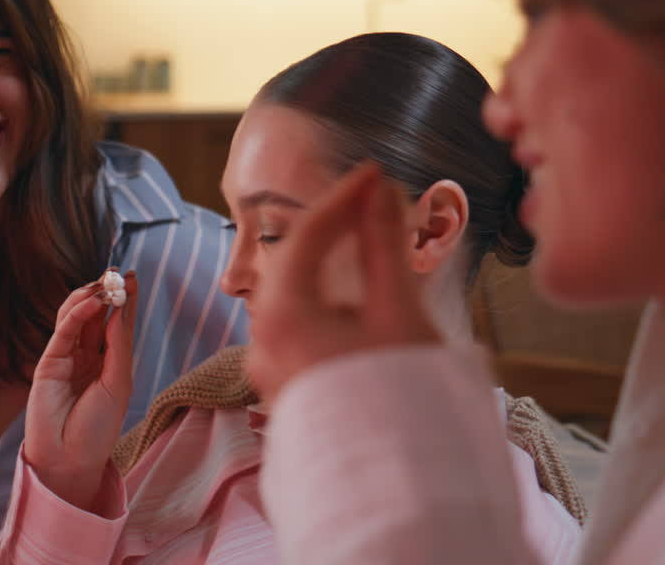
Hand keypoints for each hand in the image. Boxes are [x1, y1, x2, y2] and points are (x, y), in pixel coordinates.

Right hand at [24, 272, 136, 511]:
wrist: (70, 457)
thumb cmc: (99, 426)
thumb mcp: (118, 383)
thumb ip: (118, 346)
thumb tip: (120, 309)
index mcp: (109, 361)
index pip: (117, 322)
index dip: (124, 299)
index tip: (132, 275)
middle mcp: (88, 355)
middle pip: (97, 314)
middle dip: (106, 291)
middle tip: (116, 272)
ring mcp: (67, 357)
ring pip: (76, 317)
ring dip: (89, 297)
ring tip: (105, 283)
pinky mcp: (49, 362)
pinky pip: (63, 331)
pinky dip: (76, 313)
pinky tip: (92, 302)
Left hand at [245, 163, 439, 401]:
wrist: (399, 489)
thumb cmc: (399, 398)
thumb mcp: (398, 311)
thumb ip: (385, 245)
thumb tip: (382, 194)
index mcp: (282, 315)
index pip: (307, 235)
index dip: (345, 198)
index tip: (376, 175)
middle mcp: (265, 342)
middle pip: (294, 266)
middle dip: (335, 231)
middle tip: (373, 205)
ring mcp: (274, 373)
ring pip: (297, 301)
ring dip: (332, 270)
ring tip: (373, 249)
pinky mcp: (292, 394)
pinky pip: (303, 332)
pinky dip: (330, 305)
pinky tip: (362, 304)